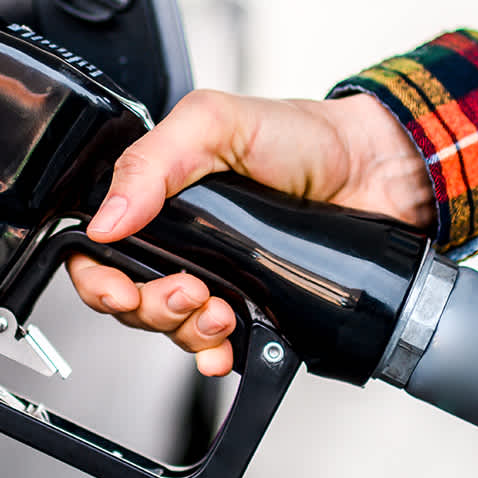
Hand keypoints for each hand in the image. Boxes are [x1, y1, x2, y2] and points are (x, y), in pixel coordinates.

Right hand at [68, 89, 432, 375]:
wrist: (378, 170)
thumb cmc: (303, 136)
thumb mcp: (216, 122)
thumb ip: (152, 161)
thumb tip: (107, 218)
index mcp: (160, 197)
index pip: (102, 249)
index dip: (99, 278)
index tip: (120, 288)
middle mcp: (183, 241)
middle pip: (131, 299)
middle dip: (150, 307)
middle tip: (188, 291)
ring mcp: (219, 276)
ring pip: (171, 327)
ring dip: (186, 330)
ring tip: (220, 309)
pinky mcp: (256, 306)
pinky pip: (218, 346)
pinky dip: (214, 355)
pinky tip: (227, 347)